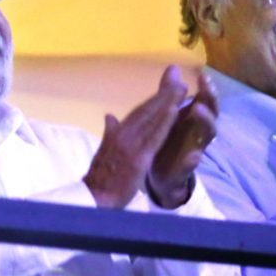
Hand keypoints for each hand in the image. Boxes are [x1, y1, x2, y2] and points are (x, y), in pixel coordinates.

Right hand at [83, 66, 186, 208]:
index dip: (154, 98)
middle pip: (147, 110)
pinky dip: (163, 123)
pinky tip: (174, 111)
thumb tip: (109, 115)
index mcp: (117, 132)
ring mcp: (130, 145)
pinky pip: (153, 138)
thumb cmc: (100, 177)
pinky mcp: (137, 158)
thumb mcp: (105, 151)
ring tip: (181, 88)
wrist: (94, 197)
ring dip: (167, 102)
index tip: (168, 86)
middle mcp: (123, 134)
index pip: (139, 112)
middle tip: (179, 78)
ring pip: (152, 120)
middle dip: (164, 94)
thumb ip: (110, 132)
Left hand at [148, 70, 218, 208]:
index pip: (205, 100)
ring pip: (207, 136)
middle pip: (212, 114)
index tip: (203, 75)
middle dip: (211, 101)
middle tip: (206, 88)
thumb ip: (170, 93)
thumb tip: (173, 68)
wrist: (157, 174)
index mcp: (193, 119)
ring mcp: (194, 150)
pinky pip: (190, 166)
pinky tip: (194, 156)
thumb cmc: (167, 140)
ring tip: (198, 110)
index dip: (207, 88)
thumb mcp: (167, 115)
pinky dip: (192, 161)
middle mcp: (198, 132)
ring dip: (205, 122)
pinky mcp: (183, 169)